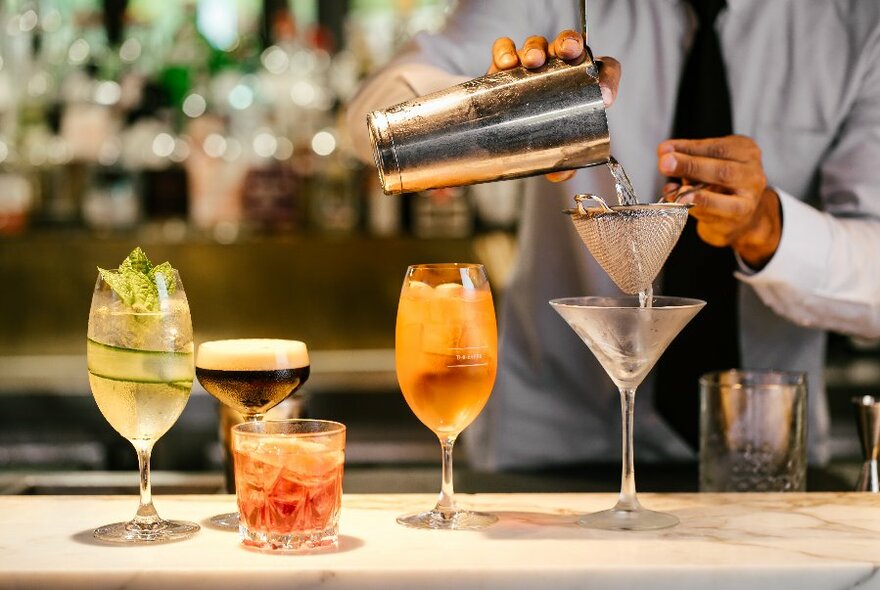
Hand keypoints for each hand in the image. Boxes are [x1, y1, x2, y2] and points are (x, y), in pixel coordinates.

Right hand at [488, 30, 620, 182]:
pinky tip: (507, 63)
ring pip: (538, 45)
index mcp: (581, 82)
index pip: (604, 69)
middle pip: (570, 44)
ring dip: (536, 48)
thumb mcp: (554, 147)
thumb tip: (562, 175)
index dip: (609, 77)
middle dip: (569, 44)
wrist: (504, 127)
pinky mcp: (503, 66)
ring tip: (533, 61)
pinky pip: (504, 49)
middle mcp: (558, 66)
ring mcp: (531, 63)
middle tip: (568, 54)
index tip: (605, 97)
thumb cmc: (540, 132)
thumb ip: (561, 162)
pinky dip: (504, 51)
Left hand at [657, 135, 781, 268]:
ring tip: (677, 190)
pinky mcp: (743, 212)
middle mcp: (752, 169)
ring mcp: (750, 192)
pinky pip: (722, 208)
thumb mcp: (705, 167)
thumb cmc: (718, 186)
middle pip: (721, 166)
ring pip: (724, 186)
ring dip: (696, 188)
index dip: (687, 148)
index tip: (664, 149)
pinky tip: (684, 202)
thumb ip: (688, 161)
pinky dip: (700, 204)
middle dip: (690, 165)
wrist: (737, 217)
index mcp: (743, 150)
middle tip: (665, 164)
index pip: (714, 146)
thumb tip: (665, 158)